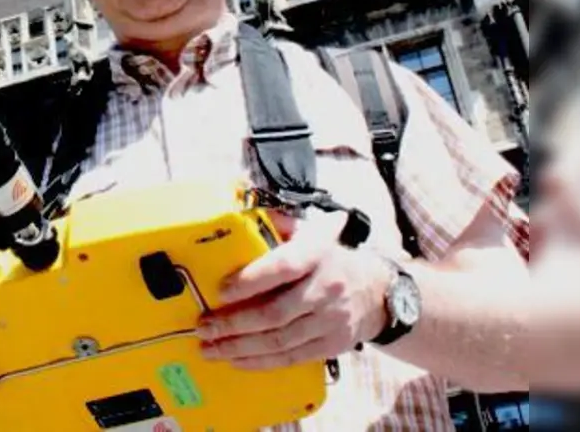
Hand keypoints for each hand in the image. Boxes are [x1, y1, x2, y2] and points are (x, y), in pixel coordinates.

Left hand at [196, 211, 394, 370]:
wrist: (376, 292)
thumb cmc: (330, 260)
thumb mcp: (312, 233)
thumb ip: (279, 224)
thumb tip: (242, 218)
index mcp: (318, 255)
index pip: (282, 268)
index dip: (250, 280)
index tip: (221, 290)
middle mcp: (326, 289)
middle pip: (274, 313)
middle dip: (233, 323)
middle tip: (204, 327)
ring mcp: (330, 321)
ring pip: (279, 340)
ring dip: (240, 347)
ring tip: (211, 348)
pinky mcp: (331, 345)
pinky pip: (291, 358)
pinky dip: (261, 362)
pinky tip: (237, 360)